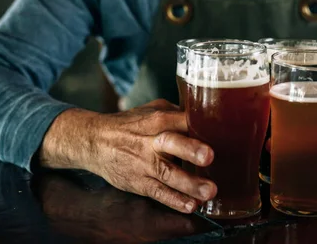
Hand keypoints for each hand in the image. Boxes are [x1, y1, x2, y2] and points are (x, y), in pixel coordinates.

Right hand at [40, 99, 217, 213]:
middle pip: (171, 143)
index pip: (180, 118)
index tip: (221, 127)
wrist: (95, 142)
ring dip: (189, 183)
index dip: (199, 123)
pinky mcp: (138, 182)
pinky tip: (189, 206)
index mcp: (156, 119)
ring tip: (209, 191)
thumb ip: (176, 113)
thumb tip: (205, 116)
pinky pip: (157, 193)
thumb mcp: (151, 110)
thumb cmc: (129, 125)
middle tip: (210, 156)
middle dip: (191, 149)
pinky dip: (173, 200)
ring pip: (167, 174)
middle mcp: (150, 140)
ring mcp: (144, 163)